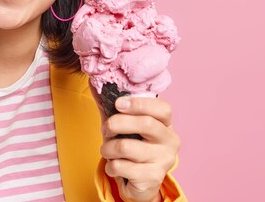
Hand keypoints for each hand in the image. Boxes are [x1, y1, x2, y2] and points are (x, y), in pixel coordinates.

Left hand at [90, 84, 180, 201]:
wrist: (139, 183)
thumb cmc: (132, 147)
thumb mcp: (123, 125)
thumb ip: (111, 105)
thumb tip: (94, 82)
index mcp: (166, 124)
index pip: (162, 109)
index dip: (139, 103)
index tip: (118, 104)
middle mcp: (170, 141)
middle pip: (145, 123)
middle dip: (116, 123)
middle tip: (106, 129)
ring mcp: (164, 161)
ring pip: (126, 147)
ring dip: (108, 148)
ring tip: (107, 150)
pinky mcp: (152, 178)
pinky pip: (120, 166)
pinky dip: (110, 165)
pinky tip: (115, 167)